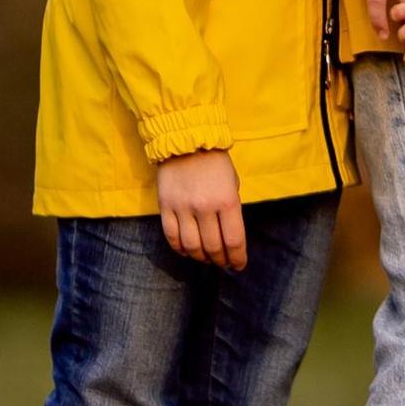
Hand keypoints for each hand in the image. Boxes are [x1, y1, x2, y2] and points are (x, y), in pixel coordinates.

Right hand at [159, 152, 246, 270]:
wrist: (186, 140)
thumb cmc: (215, 162)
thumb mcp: (232, 183)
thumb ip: (231, 210)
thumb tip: (229, 238)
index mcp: (227, 200)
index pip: (234, 241)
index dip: (237, 258)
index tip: (239, 265)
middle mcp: (205, 207)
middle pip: (213, 247)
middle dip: (221, 260)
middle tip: (223, 263)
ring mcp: (183, 207)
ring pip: (192, 247)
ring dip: (201, 258)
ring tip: (206, 258)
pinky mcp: (166, 206)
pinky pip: (172, 237)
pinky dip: (180, 249)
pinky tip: (187, 250)